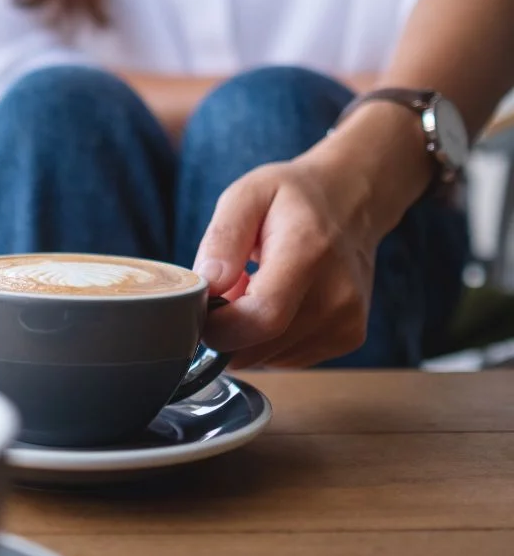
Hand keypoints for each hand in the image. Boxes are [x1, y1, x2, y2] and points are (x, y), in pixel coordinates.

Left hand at [193, 155, 389, 368]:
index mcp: (308, 254)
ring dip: (246, 335)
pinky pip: (286, 358)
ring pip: (267, 359)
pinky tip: (276, 304)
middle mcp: (336, 295)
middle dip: (226, 330)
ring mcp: (346, 321)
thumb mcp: (246, 196)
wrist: (353, 202)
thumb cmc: (294, 197)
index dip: (218, 327)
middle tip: (226, 292)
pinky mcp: (348, 337)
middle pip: (259, 347)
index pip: (261, 318)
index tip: (201, 307)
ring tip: (254, 291)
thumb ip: (223, 239)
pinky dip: (269, 340)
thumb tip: (208, 284)